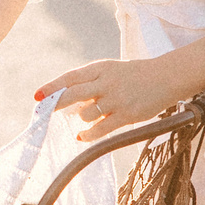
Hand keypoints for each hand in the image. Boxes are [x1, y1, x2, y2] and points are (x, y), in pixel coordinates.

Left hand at [37, 56, 190, 141]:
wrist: (167, 76)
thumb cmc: (135, 75)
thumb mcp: (111, 71)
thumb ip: (91, 83)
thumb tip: (67, 102)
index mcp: (100, 68)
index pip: (70, 77)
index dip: (52, 87)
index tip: (37, 96)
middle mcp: (106, 82)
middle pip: (72, 94)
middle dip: (55, 104)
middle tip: (43, 112)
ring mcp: (116, 99)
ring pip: (85, 113)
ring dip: (80, 119)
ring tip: (85, 119)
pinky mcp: (127, 114)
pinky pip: (101, 128)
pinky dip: (88, 134)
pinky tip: (82, 136)